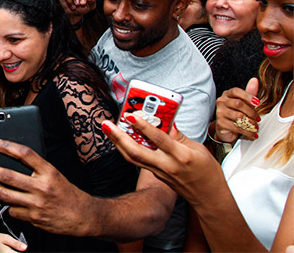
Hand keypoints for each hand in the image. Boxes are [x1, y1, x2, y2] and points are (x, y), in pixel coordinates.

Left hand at [0, 140, 92, 236]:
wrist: (82, 215)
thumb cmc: (66, 193)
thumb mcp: (55, 175)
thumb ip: (37, 168)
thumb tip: (13, 160)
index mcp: (49, 171)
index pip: (24, 154)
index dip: (7, 146)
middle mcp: (42, 186)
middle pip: (8, 175)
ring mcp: (37, 203)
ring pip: (5, 194)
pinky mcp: (34, 218)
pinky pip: (13, 211)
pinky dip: (9, 206)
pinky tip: (10, 202)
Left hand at [102, 117, 222, 205]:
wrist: (208, 199)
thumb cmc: (208, 173)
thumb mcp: (199, 149)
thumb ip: (179, 136)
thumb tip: (166, 122)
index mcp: (181, 156)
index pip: (159, 140)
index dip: (144, 127)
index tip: (131, 116)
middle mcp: (167, 165)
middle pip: (137, 152)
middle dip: (119, 137)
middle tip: (106, 124)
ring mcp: (160, 172)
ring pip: (133, 158)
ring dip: (118, 142)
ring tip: (108, 129)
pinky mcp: (156, 175)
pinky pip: (138, 161)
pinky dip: (128, 149)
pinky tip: (120, 139)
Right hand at [215, 78, 259, 142]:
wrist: (227, 128)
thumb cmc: (237, 112)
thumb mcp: (244, 102)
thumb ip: (250, 92)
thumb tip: (255, 80)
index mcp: (227, 94)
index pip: (236, 91)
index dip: (248, 96)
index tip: (258, 103)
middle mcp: (221, 102)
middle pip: (238, 104)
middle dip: (251, 112)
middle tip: (258, 118)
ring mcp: (220, 112)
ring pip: (238, 116)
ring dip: (250, 123)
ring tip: (256, 126)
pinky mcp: (221, 123)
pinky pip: (236, 127)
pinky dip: (247, 132)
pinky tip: (253, 134)